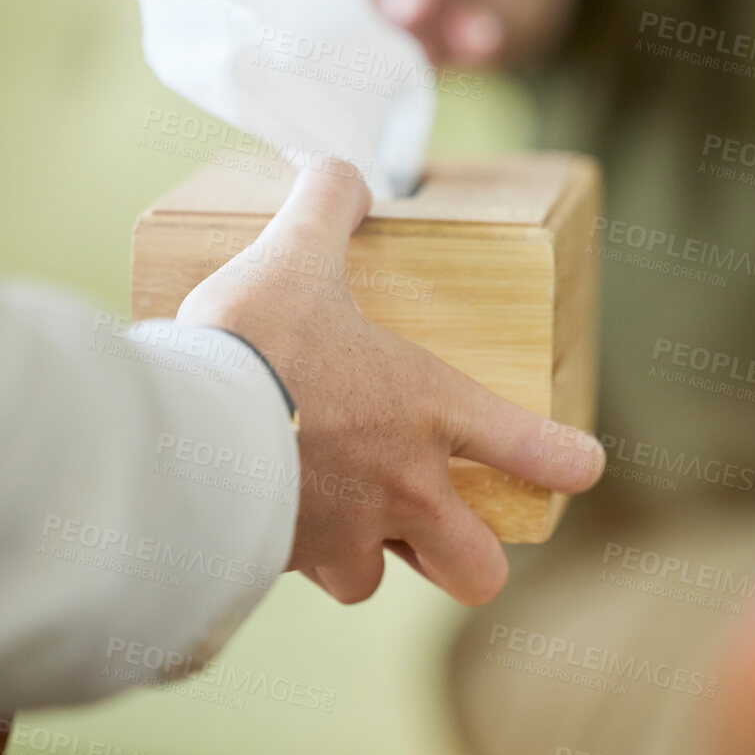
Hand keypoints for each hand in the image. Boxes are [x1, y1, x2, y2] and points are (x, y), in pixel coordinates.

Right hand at [176, 159, 604, 605]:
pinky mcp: (285, 567)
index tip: (578, 466)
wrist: (176, 430)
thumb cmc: (252, 343)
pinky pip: (301, 580)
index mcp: (430, 412)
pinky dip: (291, 559)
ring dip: (367, 558)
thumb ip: (326, 206)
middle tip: (439, 526)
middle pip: (477, 569)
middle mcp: (405, 488)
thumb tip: (342, 173)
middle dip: (466, 557)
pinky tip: (264, 523)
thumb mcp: (292, 255)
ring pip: (377, 581)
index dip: (568, 463)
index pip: (537, 451)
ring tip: (335, 520)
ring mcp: (347, 538)